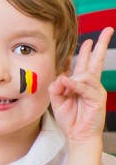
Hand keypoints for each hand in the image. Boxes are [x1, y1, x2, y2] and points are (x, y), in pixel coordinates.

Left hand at [50, 27, 113, 143]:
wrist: (78, 135)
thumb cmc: (69, 118)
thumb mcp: (56, 100)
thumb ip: (56, 87)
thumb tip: (61, 76)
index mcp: (80, 83)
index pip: (83, 63)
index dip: (83, 53)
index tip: (86, 42)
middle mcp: (90, 84)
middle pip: (96, 60)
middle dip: (101, 44)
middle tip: (108, 30)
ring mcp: (96, 90)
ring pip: (85, 73)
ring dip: (72, 80)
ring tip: (65, 91)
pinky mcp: (98, 97)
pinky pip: (86, 86)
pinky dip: (75, 85)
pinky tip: (69, 85)